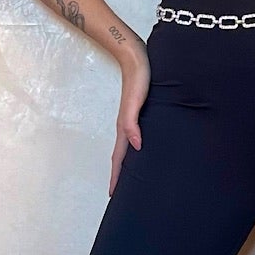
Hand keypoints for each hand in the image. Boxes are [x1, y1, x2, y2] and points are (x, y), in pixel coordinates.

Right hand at [108, 46, 150, 193]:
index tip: (113, 194)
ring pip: (127, 148)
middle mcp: (126, 126)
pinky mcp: (138, 113)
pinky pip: (134, 137)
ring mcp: (131, 120)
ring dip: (126, 163)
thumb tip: (136, 146)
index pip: (119, 158)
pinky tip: (142, 150)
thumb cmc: (139, 79)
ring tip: (130, 177)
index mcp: (124, 128)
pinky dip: (134, 149)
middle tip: (119, 192)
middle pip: (120, 156)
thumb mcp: (136, 102)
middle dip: (119, 175)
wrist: (138, 60)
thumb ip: (132, 123)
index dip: (117, 176)